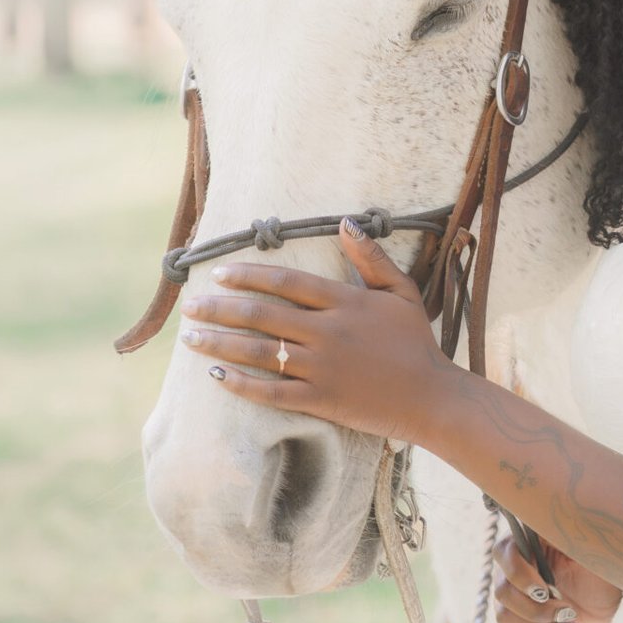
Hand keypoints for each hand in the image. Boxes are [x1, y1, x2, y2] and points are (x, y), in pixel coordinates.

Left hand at [181, 221, 446, 438]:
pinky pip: (272, 392)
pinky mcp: (321, 401)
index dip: (248, 275)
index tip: (219, 273)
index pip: (285, 282)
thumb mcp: (401, 292)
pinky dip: (242, 384)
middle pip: (262, 315)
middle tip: (191, 307)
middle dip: (220, 309)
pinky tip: (218, 376)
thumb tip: (346, 222)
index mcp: (345, 303)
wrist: (432, 398)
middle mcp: (328, 333)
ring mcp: (322, 369)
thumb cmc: (416, 342)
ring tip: (190, 339)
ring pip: (259, 353)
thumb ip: (371, 258)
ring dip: (219, 344)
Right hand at [493, 536, 622, 622]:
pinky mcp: (521, 621)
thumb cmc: (601, 563)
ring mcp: (515, 597)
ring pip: (505, 618)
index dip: (519, 575)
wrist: (610, 593)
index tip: (544, 591)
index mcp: (529, 542)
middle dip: (535, 610)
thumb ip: (569, 534)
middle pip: (502, 593)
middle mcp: (515, 569)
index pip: (504, 553)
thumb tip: (553, 525)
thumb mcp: (590, 545)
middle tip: (567, 612)